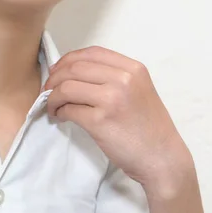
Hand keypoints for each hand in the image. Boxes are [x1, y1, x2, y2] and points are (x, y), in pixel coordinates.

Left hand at [43, 46, 193, 193]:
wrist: (163, 159)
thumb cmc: (149, 128)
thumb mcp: (139, 90)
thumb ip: (114, 77)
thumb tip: (74, 72)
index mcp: (133, 69)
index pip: (92, 53)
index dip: (68, 59)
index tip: (58, 70)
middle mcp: (123, 79)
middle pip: (75, 68)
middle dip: (55, 77)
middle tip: (48, 90)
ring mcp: (111, 99)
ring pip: (67, 87)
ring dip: (53, 96)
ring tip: (53, 106)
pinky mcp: (100, 121)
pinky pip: (69, 109)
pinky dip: (59, 112)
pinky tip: (61, 117)